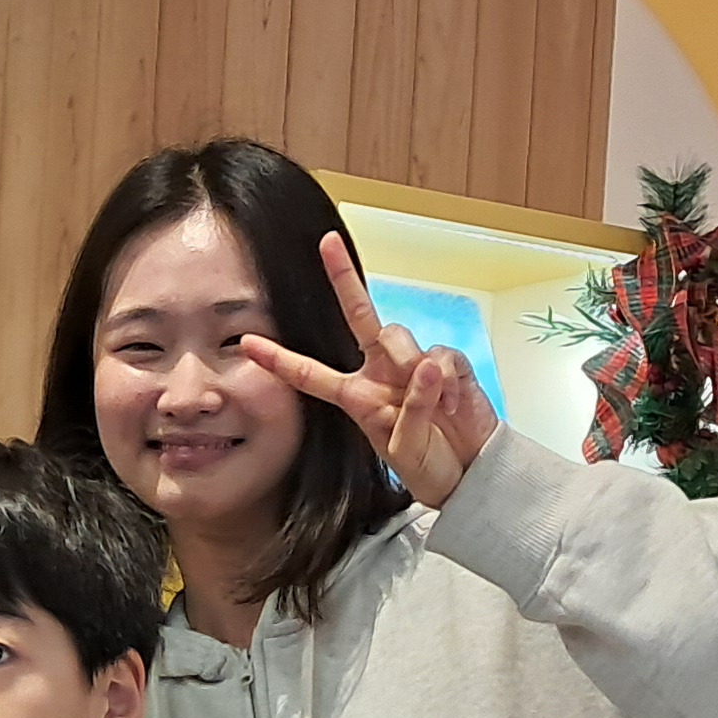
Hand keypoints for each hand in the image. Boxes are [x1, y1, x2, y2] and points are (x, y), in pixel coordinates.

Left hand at [237, 232, 500, 509]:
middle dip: (342, 277)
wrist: (469, 473)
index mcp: (356, 396)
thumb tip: (425, 367)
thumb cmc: (428, 465)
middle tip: (327, 243)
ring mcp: (413, 365)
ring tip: (432, 410)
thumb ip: (410, 410)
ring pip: (398, 337)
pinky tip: (451, 407)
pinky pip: (440, 357)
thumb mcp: (404, 451)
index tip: (247, 344)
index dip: (280, 360)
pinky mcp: (447, 363)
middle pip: (358, 315)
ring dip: (411, 370)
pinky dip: (446, 383)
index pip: (311, 374)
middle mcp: (380, 372)